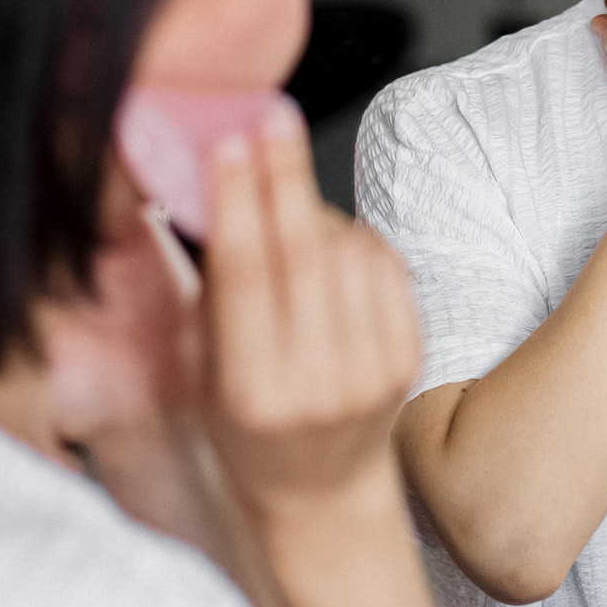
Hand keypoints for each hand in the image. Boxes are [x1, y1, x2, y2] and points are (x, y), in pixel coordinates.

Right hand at [201, 103, 420, 528]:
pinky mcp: (407, 357)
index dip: (240, 202)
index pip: (246, 276)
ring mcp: (370, 371)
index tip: (230, 143)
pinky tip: (329, 240)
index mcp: (250, 390)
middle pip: (303, 253)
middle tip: (272, 116)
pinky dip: (355, 237)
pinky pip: (384, 266)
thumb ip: (208, 291)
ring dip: (316, 208)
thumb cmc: (244, 424)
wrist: (320, 490)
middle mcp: (315, 383)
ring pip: (346, 252)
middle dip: (285, 174)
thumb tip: (210, 190)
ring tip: (286, 201)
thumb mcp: (199, 369)